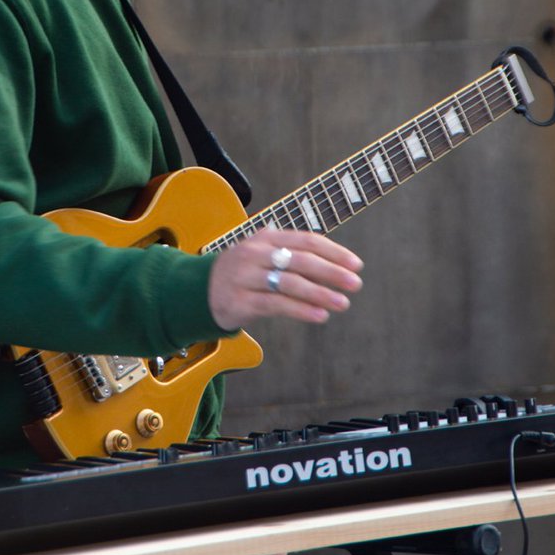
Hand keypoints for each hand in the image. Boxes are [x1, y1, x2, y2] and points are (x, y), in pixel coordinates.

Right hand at [208, 228, 362, 331]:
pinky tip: (320, 315)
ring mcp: (246, 277)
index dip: (333, 251)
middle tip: (356, 283)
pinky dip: (301, 310)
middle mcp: (255, 254)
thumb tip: (331, 256)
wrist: (197, 291)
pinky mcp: (240, 301)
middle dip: (332, 272)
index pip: (306, 240)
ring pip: (290, 283)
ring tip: (343, 302)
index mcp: (265, 238)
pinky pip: (276, 305)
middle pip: (300, 260)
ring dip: (320, 293)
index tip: (356, 264)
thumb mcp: (262, 253)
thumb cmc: (240, 272)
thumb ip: (291, 252)